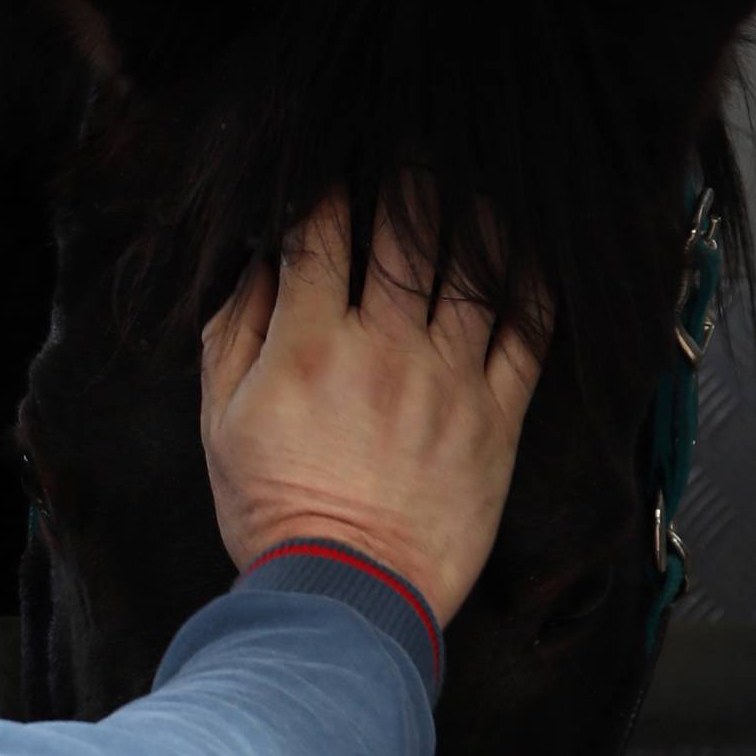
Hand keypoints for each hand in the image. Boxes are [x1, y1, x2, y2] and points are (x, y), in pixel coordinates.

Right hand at [200, 194, 545, 626]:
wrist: (349, 598)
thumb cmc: (276, 516)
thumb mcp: (221, 425)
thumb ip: (234, 333)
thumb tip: (256, 263)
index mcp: (309, 346)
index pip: (321, 233)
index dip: (326, 190)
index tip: (330, 178)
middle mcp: (385, 350)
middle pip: (406, 231)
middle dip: (406, 178)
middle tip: (409, 157)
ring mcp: (449, 381)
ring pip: (474, 267)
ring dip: (473, 215)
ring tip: (468, 193)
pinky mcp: (497, 418)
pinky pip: (529, 334)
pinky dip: (533, 287)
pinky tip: (528, 259)